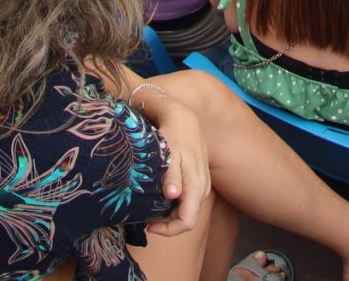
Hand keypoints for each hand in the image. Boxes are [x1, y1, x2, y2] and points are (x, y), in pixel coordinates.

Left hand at [139, 86, 211, 238]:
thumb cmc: (173, 135)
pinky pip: (188, 200)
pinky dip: (173, 204)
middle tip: (146, 217)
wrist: (184, 118)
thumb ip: (171, 175)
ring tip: (150, 206)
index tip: (148, 224)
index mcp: (196, 185)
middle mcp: (203, 188)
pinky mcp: (199, 179)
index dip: (168, 230)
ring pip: (187, 210)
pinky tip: (159, 195)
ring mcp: (203, 184)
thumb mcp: (169, 153)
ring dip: (169, 214)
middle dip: (166, 223)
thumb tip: (172, 195)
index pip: (187, 222)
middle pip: (187, 219)